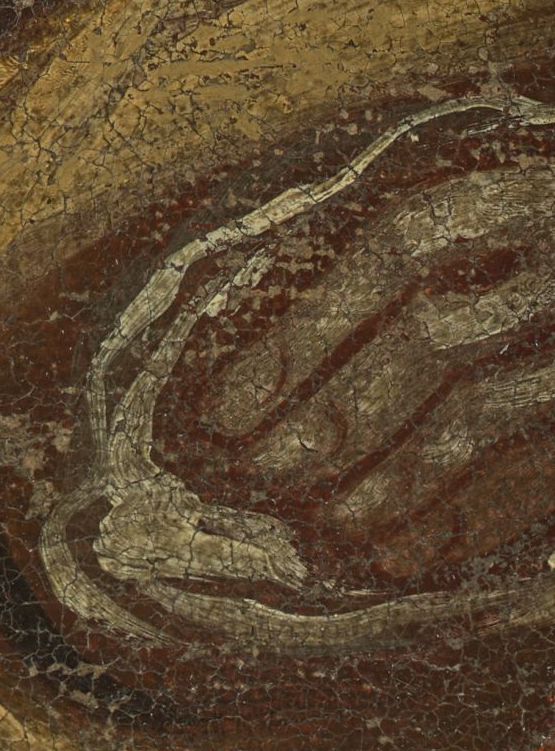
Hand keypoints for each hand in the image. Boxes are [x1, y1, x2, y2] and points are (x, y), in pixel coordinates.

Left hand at [163, 153, 554, 589]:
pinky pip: (543, 467)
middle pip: (435, 337)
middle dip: (336, 414)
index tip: (228, 405)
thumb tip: (272, 376)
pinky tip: (407, 555)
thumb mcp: (506, 230)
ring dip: (398, 476)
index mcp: (523, 194)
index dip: (307, 328)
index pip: (400, 250)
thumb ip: (427, 273)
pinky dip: (473, 518)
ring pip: (488, 411)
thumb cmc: (541, 261)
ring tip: (329, 524)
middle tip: (261, 471)